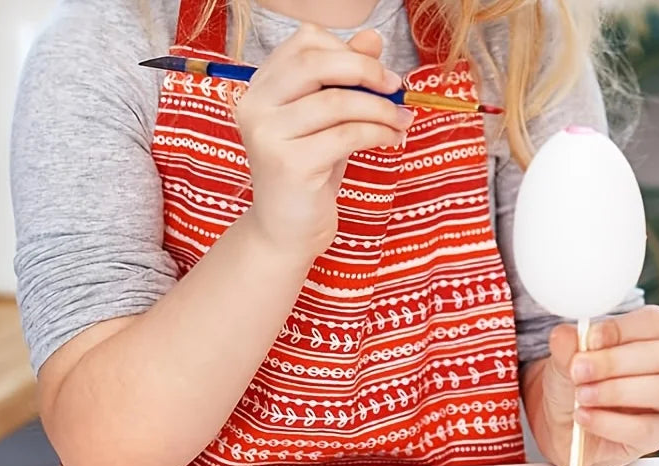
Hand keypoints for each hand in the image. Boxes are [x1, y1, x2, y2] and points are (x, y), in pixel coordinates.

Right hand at [234, 25, 413, 266]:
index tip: (378, 73)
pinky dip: (379, 133)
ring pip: (338, 101)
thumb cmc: (309, 177)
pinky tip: (392, 140)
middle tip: (396, 88)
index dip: (346, 50)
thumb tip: (372, 38)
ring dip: (381, 109)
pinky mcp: (290, 165)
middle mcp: (256, 107)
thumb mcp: (327, 122)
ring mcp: (269, 136)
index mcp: (261, 89)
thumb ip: (343, 80)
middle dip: (366, 70)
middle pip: (317, 62)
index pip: (304, 42)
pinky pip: (347, 135)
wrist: (286, 233)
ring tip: (401, 121)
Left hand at [540, 305, 658, 465]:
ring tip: (580, 396)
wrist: (560, 425)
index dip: (621, 329)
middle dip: (614, 362)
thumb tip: (564, 334)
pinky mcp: (657, 434)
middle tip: (578, 371)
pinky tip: (583, 416)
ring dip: (615, 391)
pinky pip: (645, 429)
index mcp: (649, 336)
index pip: (654, 321)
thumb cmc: (571, 384)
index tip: (589, 340)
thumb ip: (565, 347)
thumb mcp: (562, 361)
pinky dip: (610, 423)